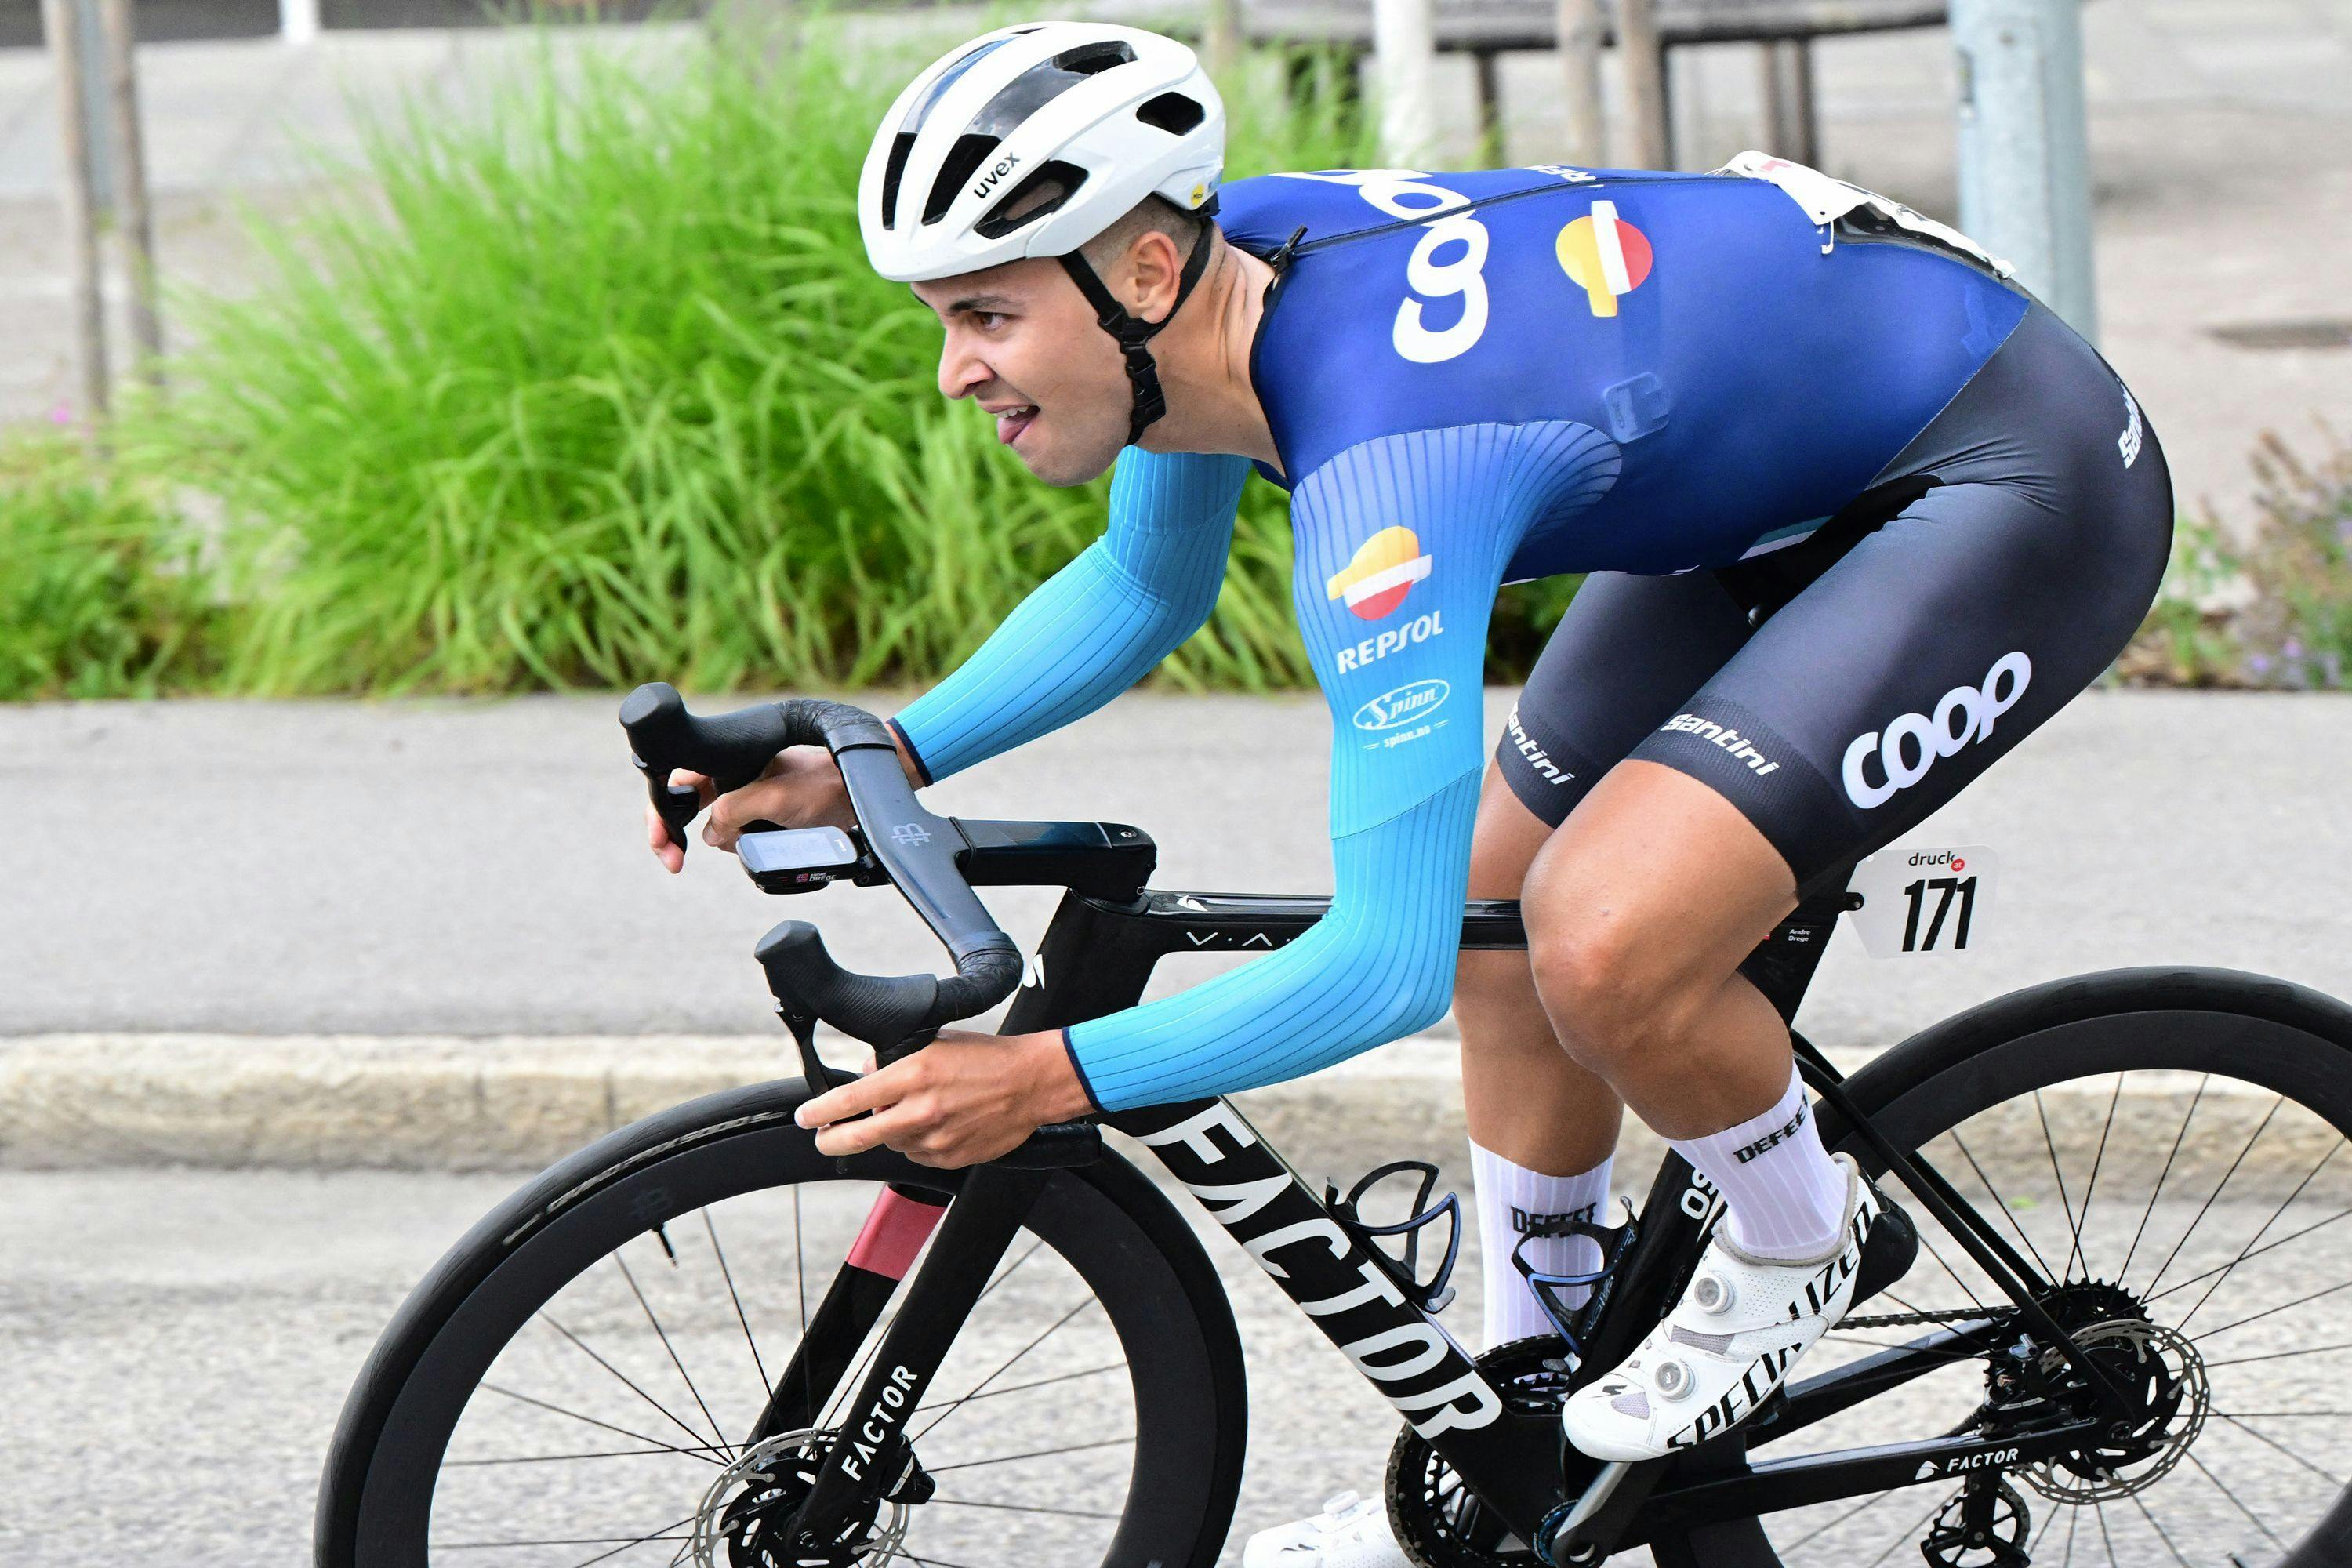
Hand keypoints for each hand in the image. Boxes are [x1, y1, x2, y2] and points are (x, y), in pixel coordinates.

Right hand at [643, 728, 924, 872]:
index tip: (663, 843)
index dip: (661, 813)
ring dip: (723, 841)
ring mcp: (744, 796)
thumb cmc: (822, 784)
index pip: (675, 782)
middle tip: (675, 862)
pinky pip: (738, 836)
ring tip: (750, 840)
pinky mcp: (760, 815)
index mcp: (725, 759)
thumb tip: (709, 835)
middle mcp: (729, 775)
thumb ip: (734, 812)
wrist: (857, 792)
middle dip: (678, 834)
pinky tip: (760, 845)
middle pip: (685, 807)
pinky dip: (741, 845)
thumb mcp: (775, 798)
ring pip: (714, 827)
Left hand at [794, 1030, 1094, 1168]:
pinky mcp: (952, 1157)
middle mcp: (921, 1109)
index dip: (820, 1111)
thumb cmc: (987, 1057)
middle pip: (859, 1136)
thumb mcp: (936, 1043)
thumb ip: (896, 1061)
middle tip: (822, 1138)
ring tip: (917, 1111)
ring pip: (893, 1144)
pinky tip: (939, 1124)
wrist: (1033, 1083)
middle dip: (831, 1139)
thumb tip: (866, 1074)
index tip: (806, 1117)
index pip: (851, 1099)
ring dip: (891, 1133)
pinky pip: (919, 1155)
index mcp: (914, 1074)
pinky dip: (918, 1143)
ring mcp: (937, 1138)